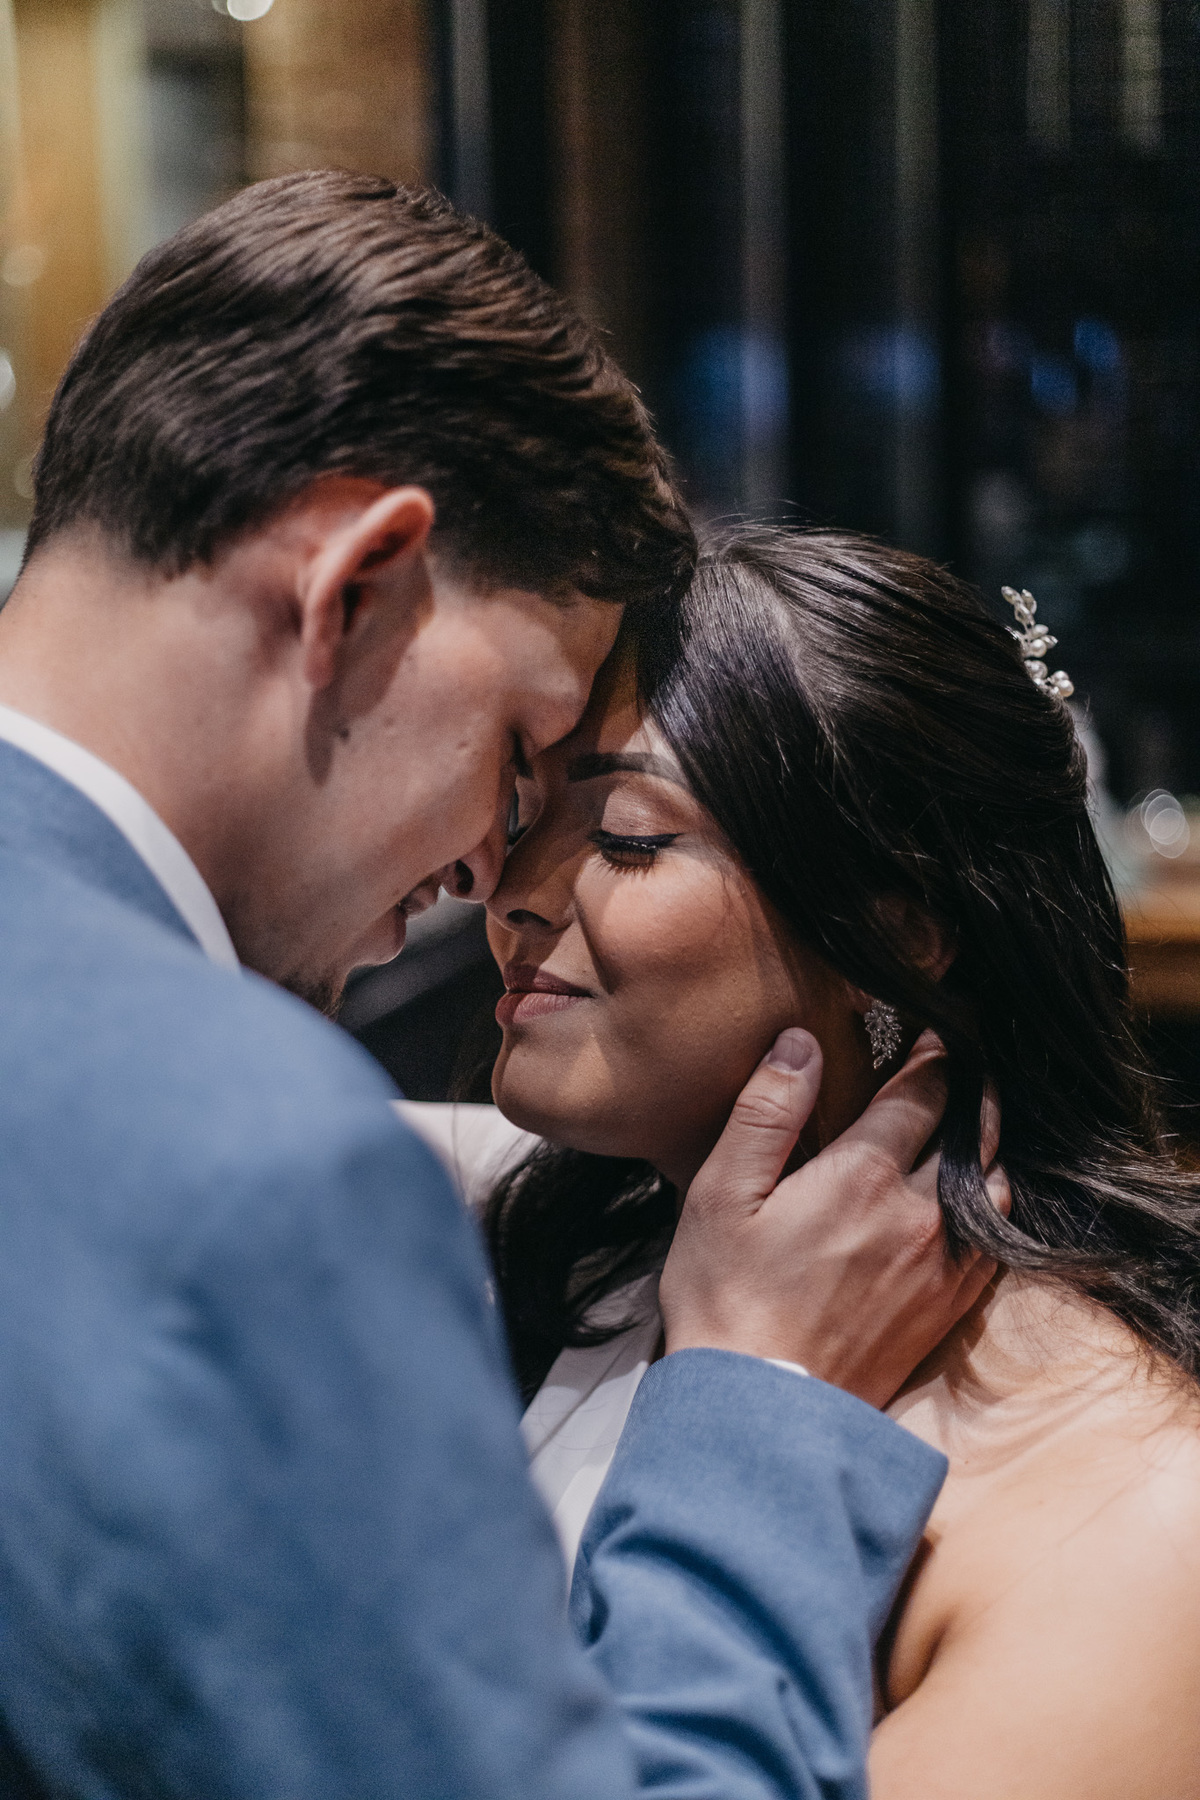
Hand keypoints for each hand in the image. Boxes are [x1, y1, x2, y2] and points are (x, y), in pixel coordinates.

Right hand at [658, 1028, 1007, 1407]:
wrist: (763, 1409)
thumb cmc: (728, 1298)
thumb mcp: (720, 1193)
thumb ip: (766, 1111)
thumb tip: (801, 1043)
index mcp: (863, 1175)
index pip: (922, 1092)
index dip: (935, 1053)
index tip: (939, 1030)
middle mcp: (918, 1213)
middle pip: (969, 1131)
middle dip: (969, 1089)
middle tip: (966, 1062)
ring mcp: (940, 1264)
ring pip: (991, 1183)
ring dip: (986, 1143)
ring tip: (972, 1122)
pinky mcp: (946, 1307)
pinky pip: (994, 1239)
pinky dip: (992, 1202)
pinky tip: (974, 1197)